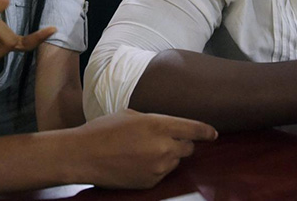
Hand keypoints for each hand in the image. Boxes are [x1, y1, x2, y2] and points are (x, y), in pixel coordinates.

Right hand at [69, 109, 216, 188]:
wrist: (84, 155)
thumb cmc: (103, 130)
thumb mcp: (131, 115)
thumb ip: (154, 121)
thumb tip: (167, 128)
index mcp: (159, 126)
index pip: (193, 129)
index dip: (206, 131)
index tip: (213, 134)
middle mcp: (164, 148)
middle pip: (188, 148)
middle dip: (181, 142)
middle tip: (164, 139)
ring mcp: (158, 168)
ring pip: (175, 161)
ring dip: (167, 155)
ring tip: (143, 150)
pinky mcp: (151, 182)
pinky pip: (162, 173)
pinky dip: (156, 167)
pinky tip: (137, 161)